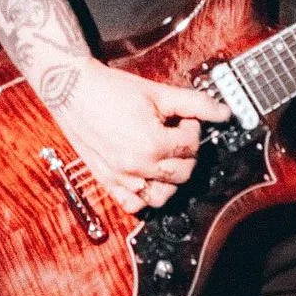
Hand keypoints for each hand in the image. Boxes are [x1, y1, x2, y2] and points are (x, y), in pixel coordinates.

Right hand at [52, 59, 217, 210]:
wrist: (72, 90)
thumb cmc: (111, 90)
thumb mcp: (158, 92)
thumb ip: (195, 103)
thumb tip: (223, 112)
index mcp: (152, 143)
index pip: (191, 146)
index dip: (192, 129)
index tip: (183, 120)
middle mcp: (136, 166)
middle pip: (183, 173)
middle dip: (186, 153)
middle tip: (174, 135)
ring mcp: (121, 177)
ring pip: (162, 196)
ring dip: (170, 180)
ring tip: (164, 158)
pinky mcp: (107, 181)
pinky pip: (133, 205)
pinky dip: (144, 197)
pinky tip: (147, 176)